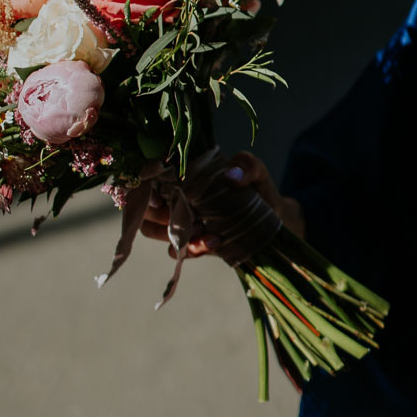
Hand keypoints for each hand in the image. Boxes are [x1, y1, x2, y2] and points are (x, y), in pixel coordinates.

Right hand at [138, 151, 305, 255]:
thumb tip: (231, 177)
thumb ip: (247, 165)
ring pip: (152, 229)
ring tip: (200, 227)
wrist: (271, 216)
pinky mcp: (193, 243)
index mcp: (183, 174)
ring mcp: (182, 221)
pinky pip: (178, 250)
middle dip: (155, 210)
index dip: (145, 183)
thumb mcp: (255, 170)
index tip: (160, 190)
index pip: (148, 176)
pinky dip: (191, 247)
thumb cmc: (256, 186)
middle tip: (180, 210)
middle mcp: (176, 197)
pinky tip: (213, 241)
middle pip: (144, 205)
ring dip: (169, 230)